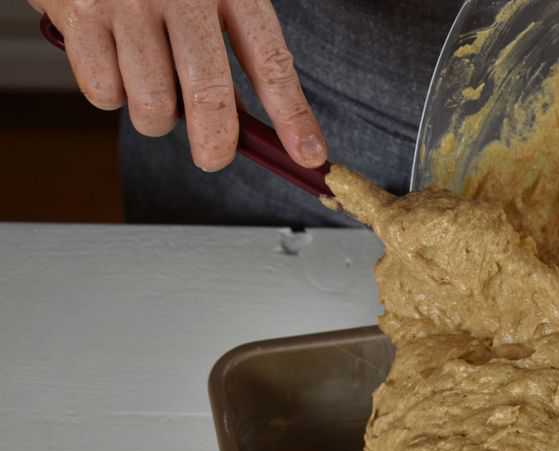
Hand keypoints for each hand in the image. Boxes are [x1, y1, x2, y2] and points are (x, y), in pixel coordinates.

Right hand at [29, 0, 326, 171]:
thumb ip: (230, 46)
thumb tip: (245, 122)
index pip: (271, 63)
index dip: (293, 116)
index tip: (311, 156)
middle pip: (208, 96)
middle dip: (216, 144)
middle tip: (214, 157)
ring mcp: (128, 3)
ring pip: (152, 105)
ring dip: (156, 119)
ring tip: (154, 94)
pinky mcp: (79, 13)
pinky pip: (104, 91)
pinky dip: (112, 95)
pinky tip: (114, 65)